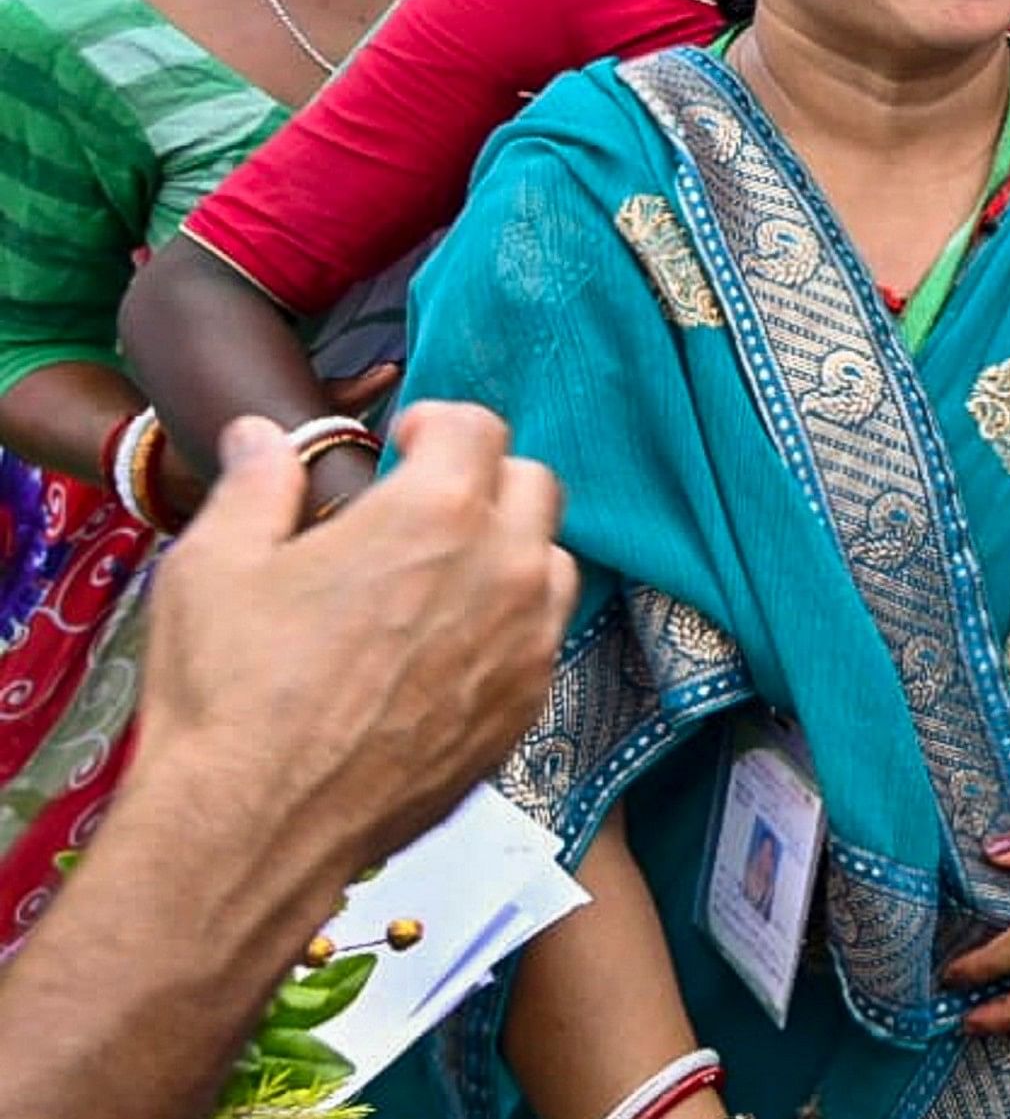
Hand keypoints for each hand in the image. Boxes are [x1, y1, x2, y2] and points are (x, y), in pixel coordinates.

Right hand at [131, 406, 574, 875]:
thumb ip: (256, 485)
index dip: (438, 424)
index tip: (405, 442)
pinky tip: (445, 650)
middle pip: (532, 486)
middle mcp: (505, 570)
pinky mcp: (523, 710)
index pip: (479, 428)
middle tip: (424, 506)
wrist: (254, 826)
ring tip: (440, 577)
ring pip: (552, 564)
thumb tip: (265, 439)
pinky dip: (508, 627)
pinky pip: (541, 642)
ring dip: (509, 552)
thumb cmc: (230, 691)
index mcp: (437, 513)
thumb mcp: (216, 564)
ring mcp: (525, 645)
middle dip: (484, 480)